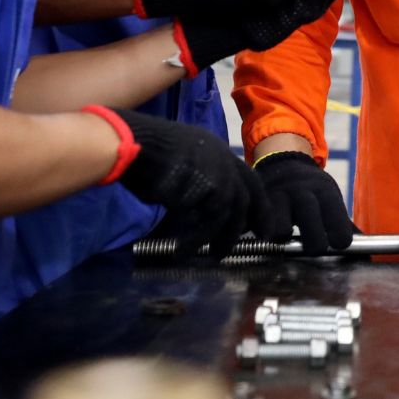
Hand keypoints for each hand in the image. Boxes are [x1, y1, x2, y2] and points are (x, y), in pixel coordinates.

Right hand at [108, 109, 272, 255]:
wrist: (138, 144)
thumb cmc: (145, 152)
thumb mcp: (179, 163)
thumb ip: (195, 180)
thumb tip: (195, 204)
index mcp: (218, 150)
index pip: (245, 177)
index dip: (253, 199)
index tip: (256, 218)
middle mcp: (225, 159)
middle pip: (249, 193)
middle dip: (256, 217)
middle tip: (260, 238)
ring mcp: (221, 173)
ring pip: (233, 212)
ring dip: (223, 238)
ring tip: (215, 255)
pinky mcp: (212, 189)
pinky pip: (211, 222)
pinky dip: (197, 240)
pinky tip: (183, 251)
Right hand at [254, 151, 354, 256]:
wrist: (283, 163)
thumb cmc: (311, 191)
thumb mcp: (330, 200)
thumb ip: (344, 225)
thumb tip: (367, 253)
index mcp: (325, 193)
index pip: (339, 225)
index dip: (339, 240)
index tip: (338, 245)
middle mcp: (302, 194)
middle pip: (312, 231)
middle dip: (315, 245)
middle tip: (314, 246)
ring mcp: (279, 198)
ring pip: (281, 230)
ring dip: (284, 240)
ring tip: (286, 240)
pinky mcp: (259, 204)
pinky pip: (260, 228)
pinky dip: (263, 236)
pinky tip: (267, 234)